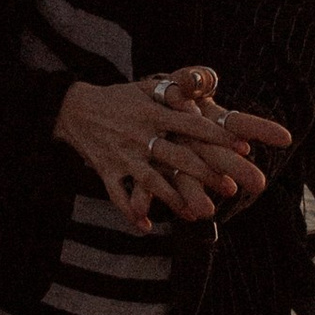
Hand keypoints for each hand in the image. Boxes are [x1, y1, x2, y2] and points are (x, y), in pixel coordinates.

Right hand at [53, 68, 292, 233]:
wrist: (72, 107)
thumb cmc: (118, 98)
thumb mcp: (145, 87)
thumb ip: (175, 90)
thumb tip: (203, 94)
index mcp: (153, 112)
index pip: (192, 125)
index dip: (218, 136)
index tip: (243, 147)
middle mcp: (140, 135)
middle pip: (178, 157)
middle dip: (206, 175)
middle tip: (231, 189)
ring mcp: (123, 155)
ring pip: (152, 181)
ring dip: (176, 199)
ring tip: (199, 213)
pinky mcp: (106, 170)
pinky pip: (118, 196)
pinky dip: (132, 212)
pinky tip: (147, 227)